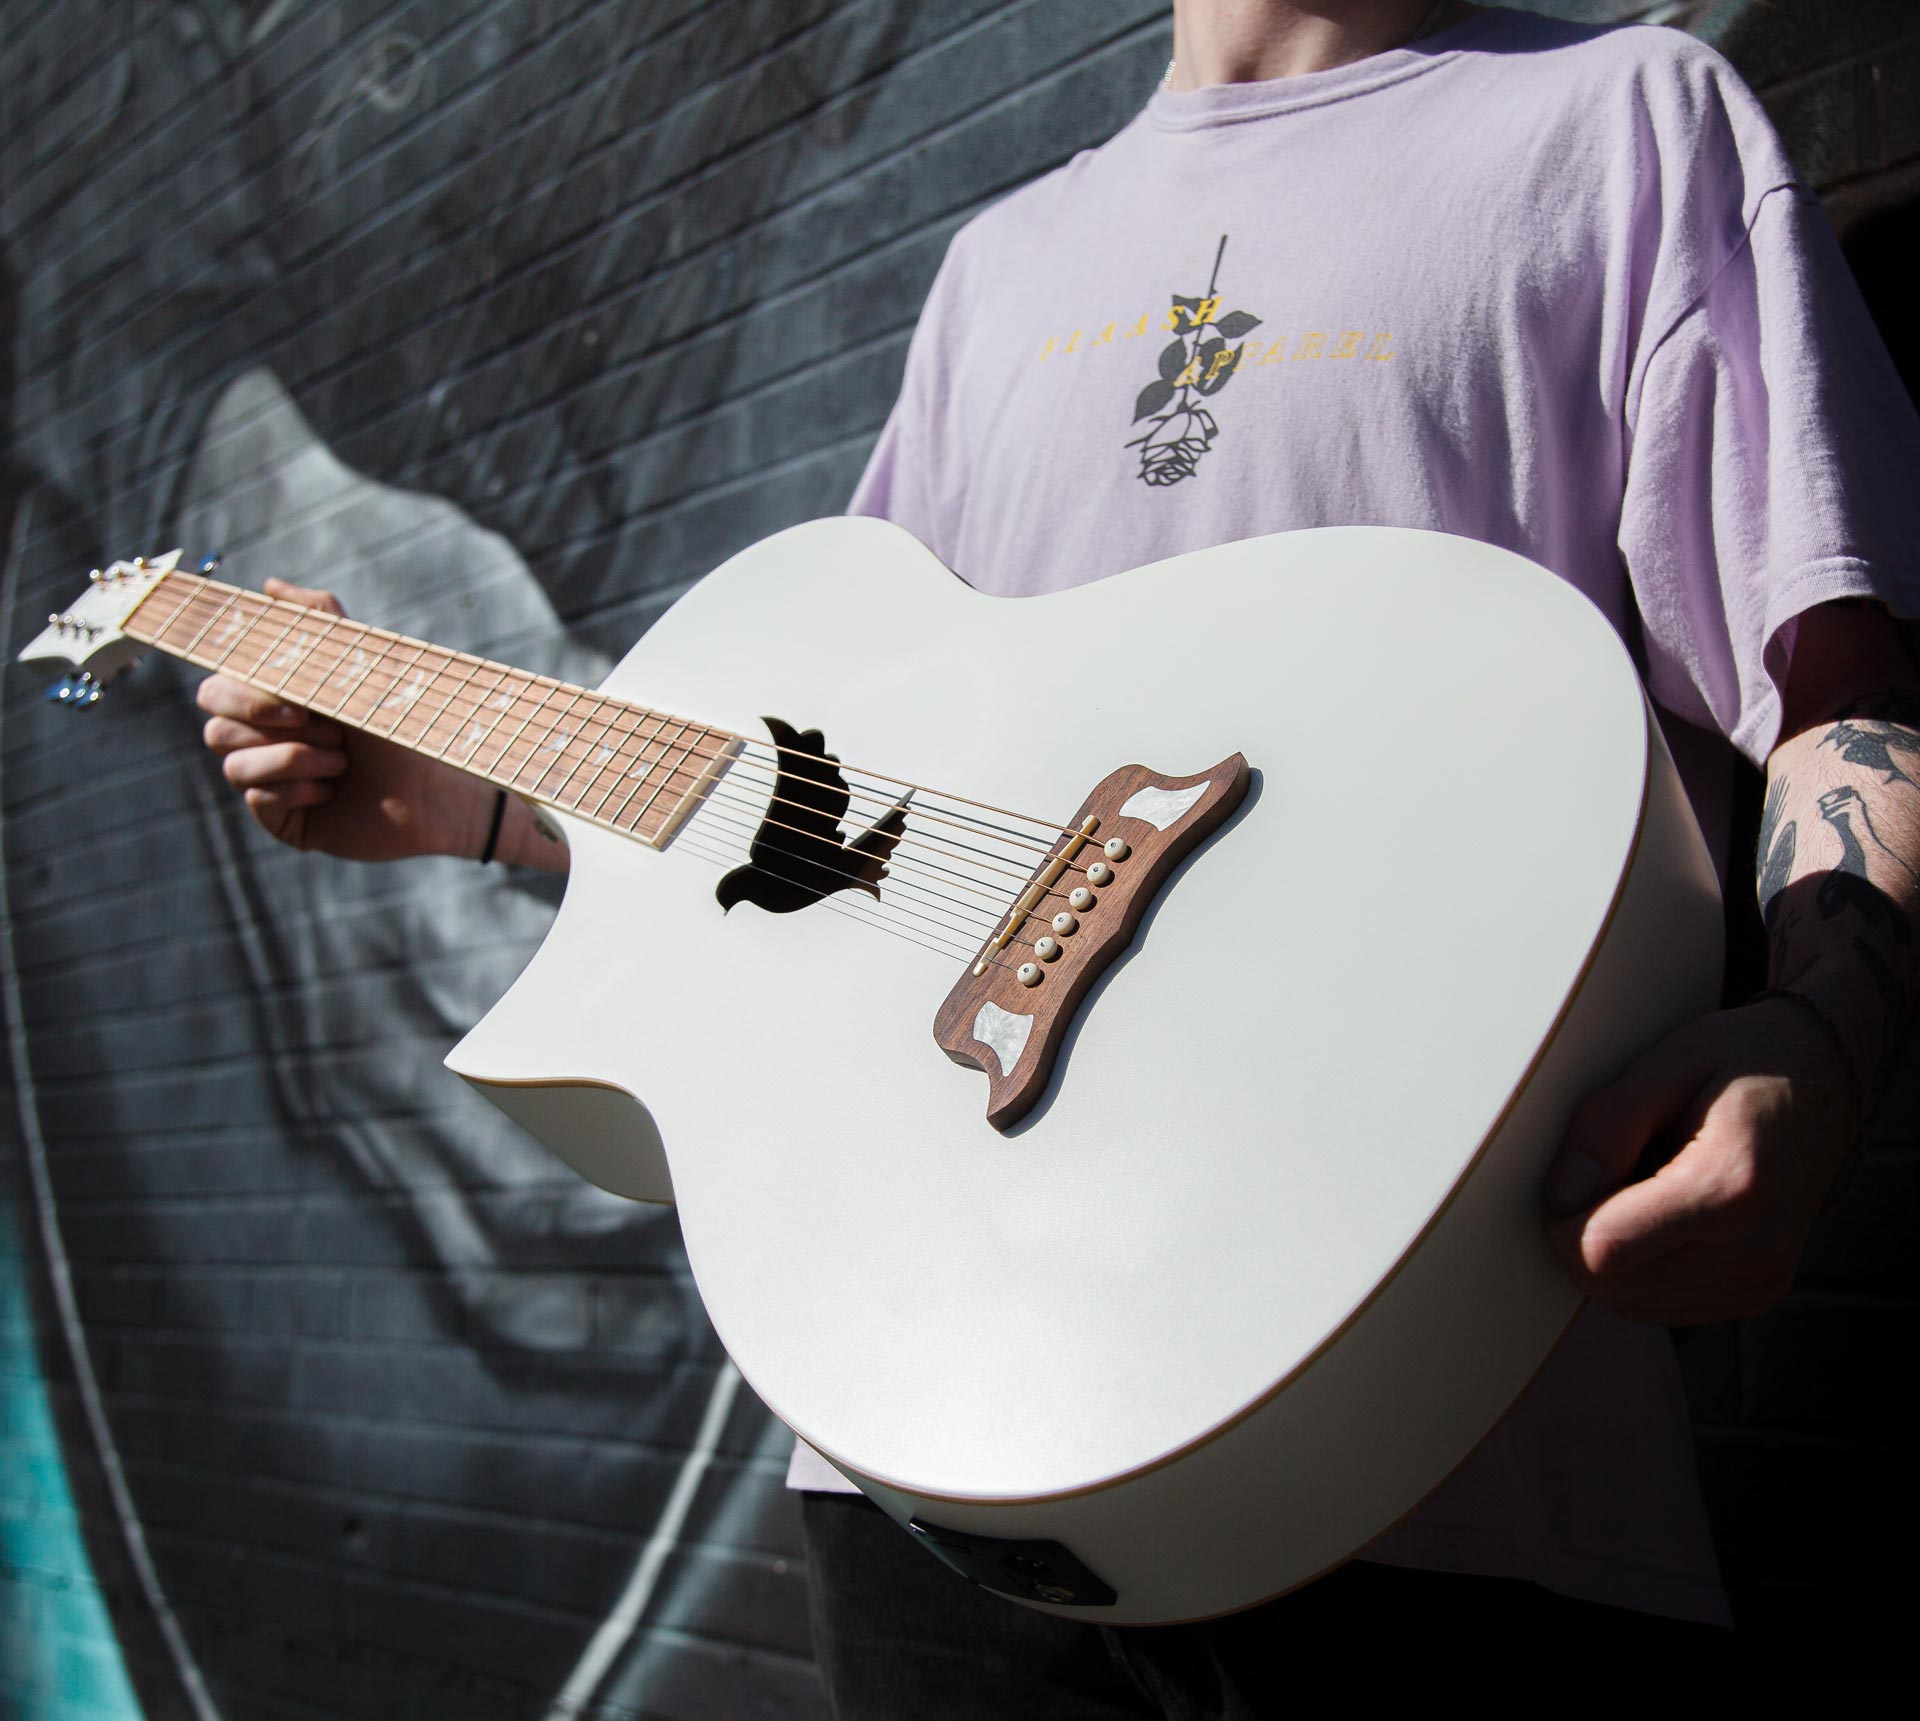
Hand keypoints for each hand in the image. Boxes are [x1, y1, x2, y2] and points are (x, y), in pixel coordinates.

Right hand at [196, 577, 496, 862]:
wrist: (432, 787)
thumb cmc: (398, 723)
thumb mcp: (360, 663)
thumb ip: (318, 619)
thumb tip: (270, 585)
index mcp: (270, 701)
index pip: (215, 689)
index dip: (243, 694)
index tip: (296, 700)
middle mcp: (260, 741)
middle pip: (214, 728)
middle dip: (272, 727)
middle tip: (331, 729)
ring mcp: (266, 781)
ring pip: (234, 764)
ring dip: (297, 758)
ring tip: (343, 761)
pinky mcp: (278, 817)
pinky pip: (258, 799)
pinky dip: (302, 790)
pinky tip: (334, 792)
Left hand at [1543, 999, 1855, 1324]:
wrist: (1824, 1084)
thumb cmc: (1742, 1063)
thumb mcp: (1664, 1066)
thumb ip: (1604, 1129)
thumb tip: (1560, 1198)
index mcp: (1730, 1190)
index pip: (1602, 1249)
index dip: (1562, 1217)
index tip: (1574, 1172)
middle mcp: (1752, 1254)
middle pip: (1609, 1283)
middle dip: (1582, 1233)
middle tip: (1613, 1170)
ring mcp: (1758, 1284)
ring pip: (1625, 1301)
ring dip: (1611, 1252)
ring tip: (1645, 1186)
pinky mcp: (1753, 1296)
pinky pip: (1654, 1303)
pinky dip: (1639, 1266)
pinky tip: (1663, 1214)